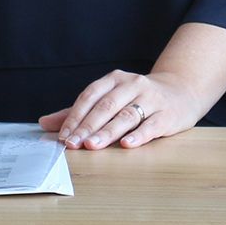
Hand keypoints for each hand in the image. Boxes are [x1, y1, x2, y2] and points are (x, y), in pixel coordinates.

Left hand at [39, 69, 200, 149]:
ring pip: (126, 115)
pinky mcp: (167, 114)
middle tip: (73, 144)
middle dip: (88, 126)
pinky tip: (127, 145)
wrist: (181, 91)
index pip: (90, 96)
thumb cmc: (138, 98)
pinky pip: (151, 125)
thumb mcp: (109, 99)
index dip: (75, 116)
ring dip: (108, 131)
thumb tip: (44, 123)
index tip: (63, 136)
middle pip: (106, 106)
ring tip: (93, 145)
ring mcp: (151, 99)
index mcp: (114, 79)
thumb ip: (78, 112)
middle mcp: (132, 85)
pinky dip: (138, 135)